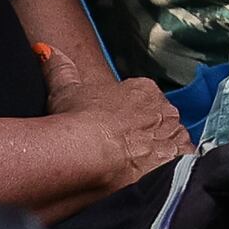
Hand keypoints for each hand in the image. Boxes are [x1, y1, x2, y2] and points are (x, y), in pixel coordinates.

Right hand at [35, 71, 192, 200]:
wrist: (90, 158)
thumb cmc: (79, 122)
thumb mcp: (64, 90)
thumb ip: (58, 68)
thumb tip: (45, 50)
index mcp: (144, 90)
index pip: (144, 98)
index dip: (129, 114)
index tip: (115, 127)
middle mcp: (165, 112)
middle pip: (161, 121)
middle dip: (147, 133)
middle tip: (124, 150)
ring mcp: (175, 138)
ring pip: (172, 144)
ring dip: (160, 153)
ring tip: (136, 168)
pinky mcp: (181, 163)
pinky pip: (183, 165)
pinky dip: (172, 171)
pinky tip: (153, 178)